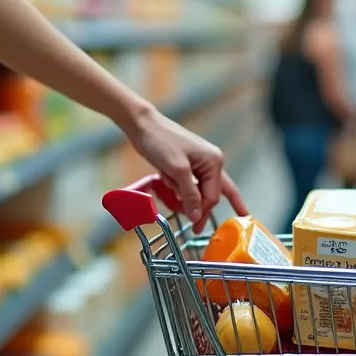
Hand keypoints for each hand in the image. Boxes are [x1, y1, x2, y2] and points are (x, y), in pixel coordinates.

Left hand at [126, 108, 247, 230]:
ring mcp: (198, 163)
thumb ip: (190, 195)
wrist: (142, 125)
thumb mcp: (177, 170)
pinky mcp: (185, 164)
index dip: (202, 211)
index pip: (212, 195)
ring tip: (166, 180)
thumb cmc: (161, 141)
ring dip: (182, 193)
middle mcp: (210, 162)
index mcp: (213, 161)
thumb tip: (198, 216)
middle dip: (200, 208)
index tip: (194, 226)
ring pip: (196, 190)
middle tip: (196, 230)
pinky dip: (174, 186)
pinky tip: (163, 176)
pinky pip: (185, 184)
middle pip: (210, 194)